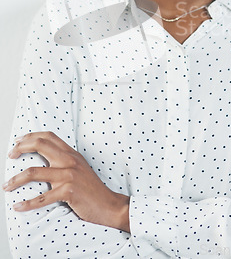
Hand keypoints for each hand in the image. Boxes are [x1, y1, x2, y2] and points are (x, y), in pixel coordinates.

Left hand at [3, 131, 129, 231]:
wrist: (108, 204)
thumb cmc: (91, 189)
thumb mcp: (79, 168)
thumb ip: (64, 160)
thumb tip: (45, 159)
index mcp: (71, 154)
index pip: (48, 136)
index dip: (30, 136)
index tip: (17, 142)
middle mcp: (69, 160)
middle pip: (41, 145)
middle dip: (21, 148)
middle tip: (10, 155)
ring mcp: (69, 175)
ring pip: (35, 172)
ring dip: (16, 179)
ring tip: (6, 185)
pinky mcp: (68, 191)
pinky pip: (42, 197)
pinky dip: (28, 203)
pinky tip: (19, 206)